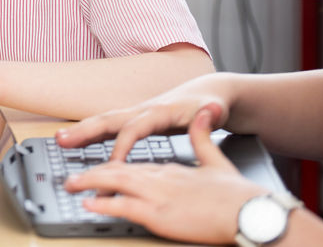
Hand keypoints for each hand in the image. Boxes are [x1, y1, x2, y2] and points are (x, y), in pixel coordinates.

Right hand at [55, 72, 233, 161]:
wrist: (209, 92)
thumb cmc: (211, 104)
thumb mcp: (215, 110)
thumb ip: (211, 114)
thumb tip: (212, 110)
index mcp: (161, 111)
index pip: (136, 128)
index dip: (123, 145)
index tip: (113, 164)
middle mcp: (144, 110)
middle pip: (109, 119)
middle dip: (85, 130)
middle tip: (61, 140)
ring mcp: (138, 114)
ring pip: (105, 121)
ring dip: (82, 130)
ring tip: (60, 140)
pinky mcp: (136, 120)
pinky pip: (109, 127)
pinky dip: (92, 133)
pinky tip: (77, 142)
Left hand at [64, 108, 264, 243]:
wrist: (253, 210)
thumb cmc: (237, 192)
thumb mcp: (215, 158)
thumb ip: (202, 136)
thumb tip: (204, 111)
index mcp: (169, 164)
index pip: (133, 156)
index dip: (110, 151)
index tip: (93, 150)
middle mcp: (159, 174)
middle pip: (117, 165)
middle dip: (91, 165)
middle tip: (69, 168)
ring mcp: (158, 192)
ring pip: (115, 181)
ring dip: (90, 182)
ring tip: (71, 184)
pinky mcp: (160, 212)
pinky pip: (125, 205)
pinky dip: (106, 202)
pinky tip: (90, 202)